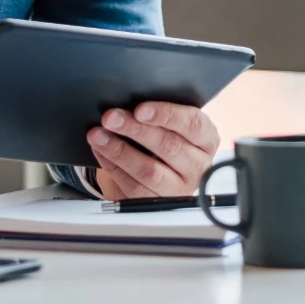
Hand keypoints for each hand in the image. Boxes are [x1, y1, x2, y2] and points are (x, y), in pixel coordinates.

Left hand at [86, 102, 220, 200]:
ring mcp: (180, 188)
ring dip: (119, 151)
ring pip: (150, 171)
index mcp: (206, 139)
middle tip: (110, 117)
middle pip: (169, 147)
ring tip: (98, 135)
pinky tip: (101, 151)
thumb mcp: (172, 124)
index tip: (140, 109)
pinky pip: (134, 187)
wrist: (163, 170)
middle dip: (135, 130)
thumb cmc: (166, 136)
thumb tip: (128, 99)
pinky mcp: (158, 204)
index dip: (166, 115)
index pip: (193, 125)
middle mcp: (198, 166)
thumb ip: (159, 113)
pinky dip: (113, 166)